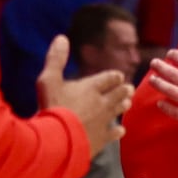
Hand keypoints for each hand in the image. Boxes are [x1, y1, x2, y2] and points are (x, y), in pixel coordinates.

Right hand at [37, 36, 132, 153]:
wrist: (58, 139)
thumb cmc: (52, 107)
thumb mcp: (48, 79)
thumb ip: (56, 59)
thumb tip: (62, 38)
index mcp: (91, 87)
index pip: (110, 78)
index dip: (115, 76)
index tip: (118, 76)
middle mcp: (102, 102)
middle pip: (118, 93)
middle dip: (124, 90)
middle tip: (129, 89)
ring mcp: (103, 121)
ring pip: (118, 111)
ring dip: (123, 106)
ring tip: (127, 103)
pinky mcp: (101, 138)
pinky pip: (114, 133)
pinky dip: (118, 130)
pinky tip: (120, 130)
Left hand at [150, 36, 177, 142]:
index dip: (177, 56)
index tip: (169, 54)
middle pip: (176, 76)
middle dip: (162, 68)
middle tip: (153, 63)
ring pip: (173, 92)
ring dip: (161, 85)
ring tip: (152, 80)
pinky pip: (177, 113)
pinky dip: (167, 108)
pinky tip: (160, 104)